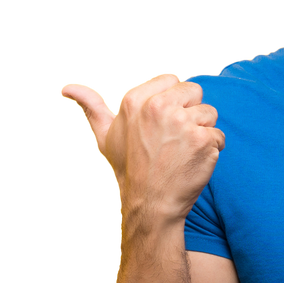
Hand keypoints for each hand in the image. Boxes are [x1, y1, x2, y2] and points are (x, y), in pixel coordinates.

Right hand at [60, 72, 223, 222]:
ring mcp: (182, 123)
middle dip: (189, 113)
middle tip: (173, 140)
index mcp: (135, 100)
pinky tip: (193, 163)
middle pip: (195, 92)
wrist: (150, 204)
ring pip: (209, 114)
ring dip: (202, 133)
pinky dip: (211, 150)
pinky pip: (218, 136)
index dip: (172, 100)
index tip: (162, 123)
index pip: (173, 79)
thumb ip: (90, 106)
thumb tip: (64, 88)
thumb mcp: (104, 135)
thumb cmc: (129, 167)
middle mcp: (158, 107)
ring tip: (181, 152)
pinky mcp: (203, 140)